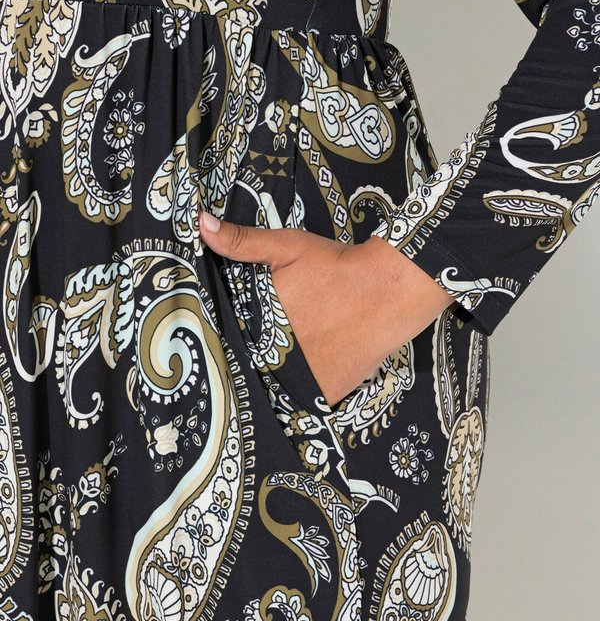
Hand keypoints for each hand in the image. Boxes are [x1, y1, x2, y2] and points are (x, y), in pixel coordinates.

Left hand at [198, 210, 455, 407]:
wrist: (388, 289)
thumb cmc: (335, 267)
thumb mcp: (286, 247)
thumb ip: (241, 241)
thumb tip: (201, 223)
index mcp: (258, 326)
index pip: (234, 341)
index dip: (239, 337)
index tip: (247, 331)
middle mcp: (275, 358)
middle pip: (257, 364)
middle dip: (263, 355)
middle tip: (283, 338)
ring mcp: (301, 379)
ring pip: (281, 382)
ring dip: (283, 373)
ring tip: (300, 353)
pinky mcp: (326, 392)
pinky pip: (308, 398)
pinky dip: (309, 387)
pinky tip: (315, 368)